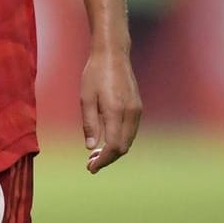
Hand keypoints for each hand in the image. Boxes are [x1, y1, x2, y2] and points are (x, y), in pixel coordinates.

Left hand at [81, 46, 141, 173]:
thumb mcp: (86, 98)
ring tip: (95, 155)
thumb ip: (89, 124)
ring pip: (128, 140)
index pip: (113, 146)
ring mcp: (137, 110)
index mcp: (116, 111)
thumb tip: (91, 147)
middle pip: (123, 147)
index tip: (91, 168)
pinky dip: (120, 140)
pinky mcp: (137, 107)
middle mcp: (131, 112)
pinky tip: (107, 140)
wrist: (112, 54)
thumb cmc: (95, 74)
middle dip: (107, 158)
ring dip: (114, 151)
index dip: (103, 160)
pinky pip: (131, 131)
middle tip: (90, 164)